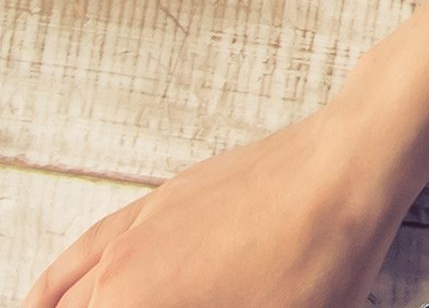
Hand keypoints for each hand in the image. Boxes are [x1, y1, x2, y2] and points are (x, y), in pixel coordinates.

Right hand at [20, 107, 418, 307]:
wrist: (352, 160)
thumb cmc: (321, 254)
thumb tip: (201, 307)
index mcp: (136, 304)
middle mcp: (121, 267)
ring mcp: (138, 227)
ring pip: (69, 291)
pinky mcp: (162, 199)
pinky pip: (89, 247)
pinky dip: (60, 279)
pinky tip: (51, 294)